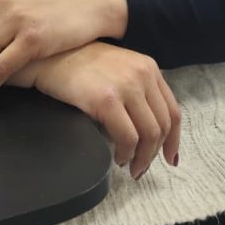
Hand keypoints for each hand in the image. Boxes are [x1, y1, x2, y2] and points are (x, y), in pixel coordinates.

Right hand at [13, 42, 180, 179]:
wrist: (50, 56)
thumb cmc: (79, 65)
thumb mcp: (118, 69)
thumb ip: (137, 90)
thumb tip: (147, 129)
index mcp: (148, 67)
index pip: (173, 110)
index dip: (173, 140)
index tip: (169, 158)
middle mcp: (142, 74)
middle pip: (162, 125)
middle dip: (154, 153)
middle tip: (141, 168)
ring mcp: (126, 86)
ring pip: (149, 134)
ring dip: (141, 158)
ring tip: (129, 167)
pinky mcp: (107, 99)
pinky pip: (128, 137)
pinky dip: (126, 153)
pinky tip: (117, 157)